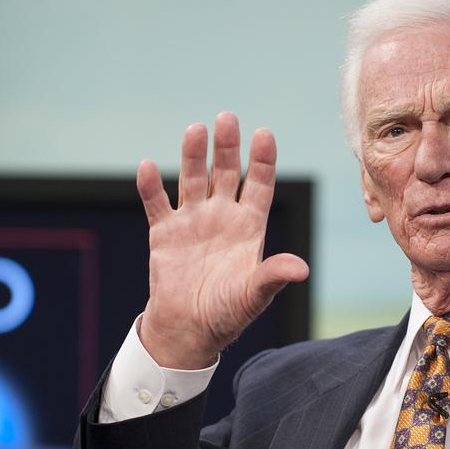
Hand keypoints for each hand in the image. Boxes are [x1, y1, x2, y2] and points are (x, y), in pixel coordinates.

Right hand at [136, 112, 309, 367]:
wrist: (189, 330)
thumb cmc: (227, 314)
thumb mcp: (253, 296)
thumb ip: (273, 277)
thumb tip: (301, 269)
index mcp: (249, 226)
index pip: (259, 185)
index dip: (262, 160)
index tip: (264, 134)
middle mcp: (222, 216)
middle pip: (226, 172)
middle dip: (227, 147)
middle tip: (227, 118)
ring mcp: (192, 221)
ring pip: (193, 179)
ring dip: (193, 156)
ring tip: (195, 130)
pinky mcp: (164, 233)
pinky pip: (157, 204)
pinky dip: (151, 187)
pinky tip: (147, 167)